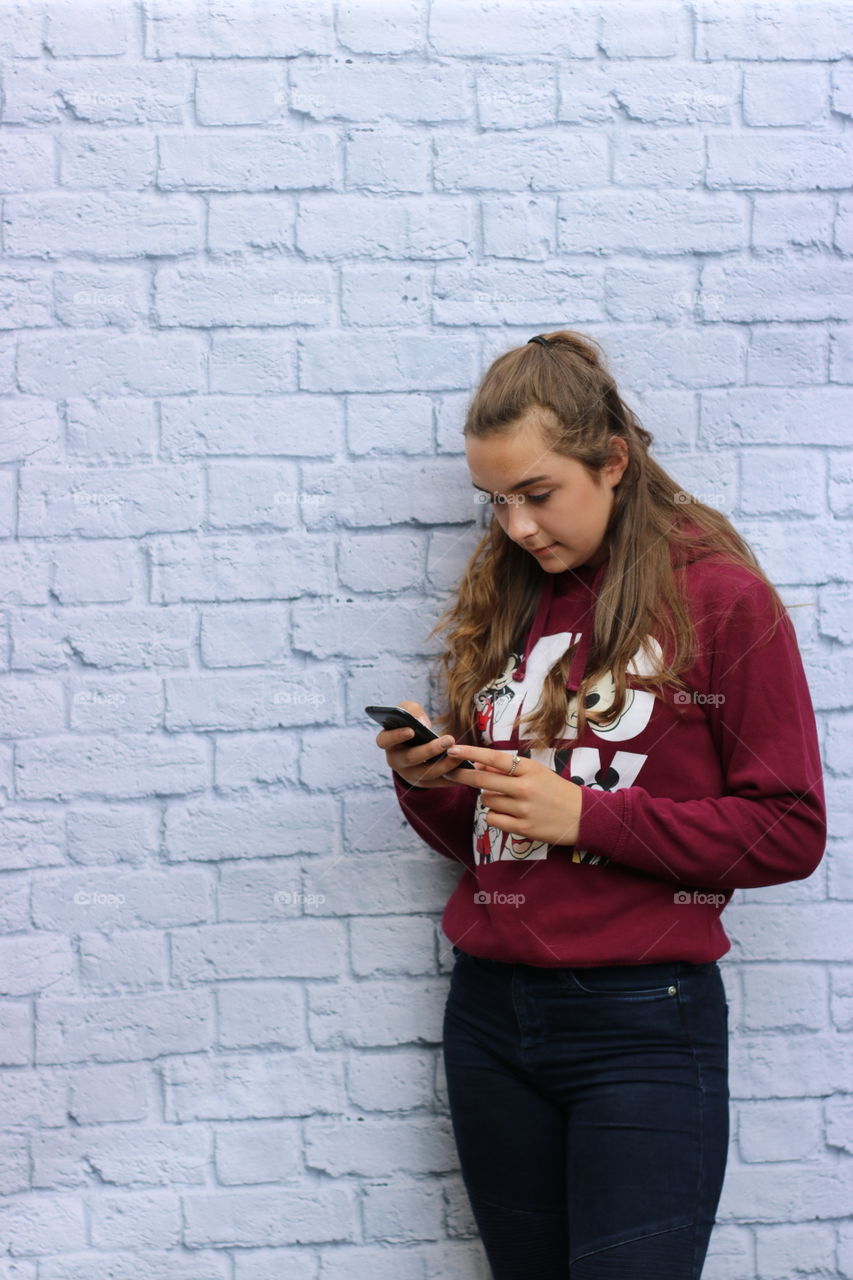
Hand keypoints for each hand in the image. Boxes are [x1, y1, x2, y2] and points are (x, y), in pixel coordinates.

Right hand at [375, 700, 468, 789]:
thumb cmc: (410, 722)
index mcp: (388, 742)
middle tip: (449, 739)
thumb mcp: (408, 711)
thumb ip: (412, 711)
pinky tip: (467, 768)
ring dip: (445, 764)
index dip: (396, 736)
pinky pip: (440, 783)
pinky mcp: (425, 783)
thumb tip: (423, 724)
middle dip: (430, 750)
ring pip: (427, 773)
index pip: (385, 740)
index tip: (411, 730)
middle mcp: (396, 761)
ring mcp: (410, 774)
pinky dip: (454, 776)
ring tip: (461, 753)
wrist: (415, 743)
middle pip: (410, 758)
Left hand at [445, 744, 583, 846]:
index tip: (453, 749)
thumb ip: (508, 769)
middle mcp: (525, 787)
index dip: (470, 753)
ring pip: (487, 801)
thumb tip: (478, 766)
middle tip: (450, 773)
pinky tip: (508, 814)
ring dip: (488, 798)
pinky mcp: (523, 827)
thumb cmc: (556, 791)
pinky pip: (493, 819)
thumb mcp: (536, 773)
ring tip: (506, 799)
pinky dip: (494, 815)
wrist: (583, 816)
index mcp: (530, 769)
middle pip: (482, 781)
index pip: (494, 758)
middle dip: (462, 776)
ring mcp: (523, 809)